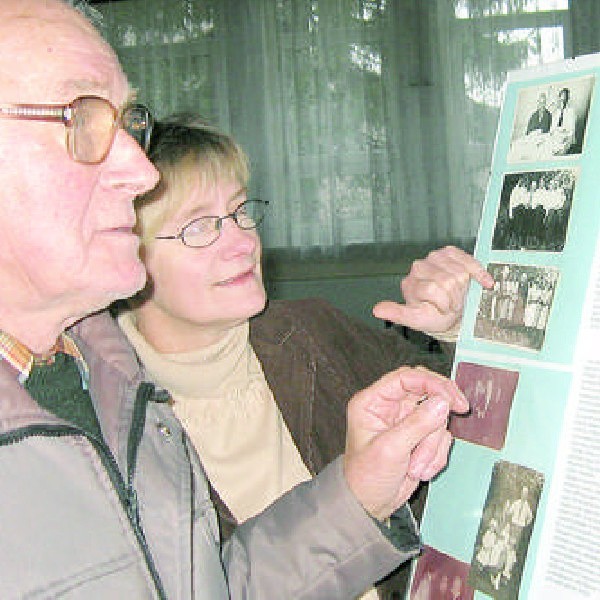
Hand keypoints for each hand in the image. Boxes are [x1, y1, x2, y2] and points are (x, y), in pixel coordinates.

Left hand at [343, 366, 468, 520]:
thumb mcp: (390, 450)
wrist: (369, 505)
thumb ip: (416, 424)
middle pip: (427, 392)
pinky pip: (440, 437)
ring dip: (432, 446)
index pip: (406, 378)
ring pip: (436, 418)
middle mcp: (390, 407)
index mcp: (373, 401)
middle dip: (439, 412)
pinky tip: (420, 470)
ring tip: (415, 466)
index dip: (431, 383)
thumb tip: (442, 402)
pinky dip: (435, 455)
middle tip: (459, 410)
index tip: (451, 397)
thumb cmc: (366, 477)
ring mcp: (406, 422)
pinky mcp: (419, 437)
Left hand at [372, 246, 493, 337]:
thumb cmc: (432, 316)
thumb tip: (377, 310)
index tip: (444, 310)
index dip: (443, 303)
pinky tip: (483, 283)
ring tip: (458, 296)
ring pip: (459, 273)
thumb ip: (397, 314)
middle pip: (447, 281)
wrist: (449, 312)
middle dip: (454, 297)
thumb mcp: (414, 319)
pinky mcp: (451, 253)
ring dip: (464, 289)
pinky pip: (469, 261)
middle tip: (452, 305)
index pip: (432, 289)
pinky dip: (479, 274)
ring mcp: (435, 258)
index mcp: (410, 283)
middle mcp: (420, 267)